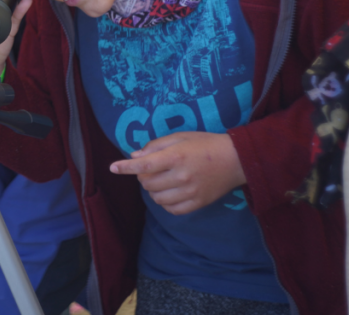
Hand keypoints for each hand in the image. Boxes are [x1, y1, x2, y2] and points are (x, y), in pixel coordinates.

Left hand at [109, 132, 245, 215]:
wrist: (236, 160)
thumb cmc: (205, 144)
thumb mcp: (180, 137)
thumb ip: (156, 146)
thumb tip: (134, 156)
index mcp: (176, 157)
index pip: (144, 165)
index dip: (125, 167)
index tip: (113, 168)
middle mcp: (181, 176)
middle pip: (147, 183)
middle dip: (143, 176)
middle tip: (152, 169)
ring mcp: (190, 193)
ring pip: (157, 198)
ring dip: (153, 190)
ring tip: (162, 180)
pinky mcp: (197, 204)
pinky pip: (171, 209)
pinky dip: (165, 202)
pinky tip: (170, 192)